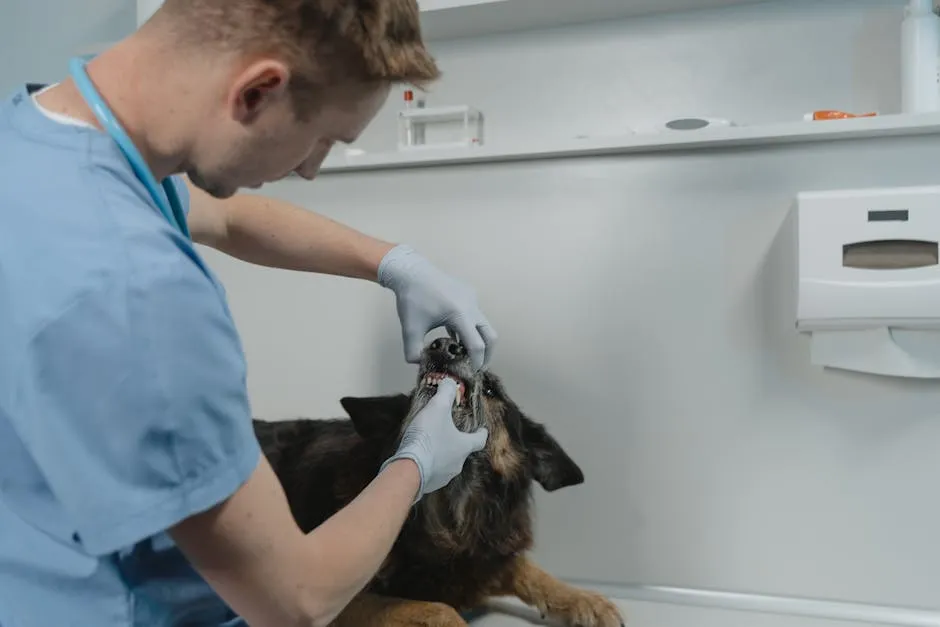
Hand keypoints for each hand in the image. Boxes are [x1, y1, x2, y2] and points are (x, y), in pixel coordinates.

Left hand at [378, 245, 496, 370]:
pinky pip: (475, 315)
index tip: (472, 373)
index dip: (477, 362)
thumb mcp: (409, 329)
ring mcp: (471, 298)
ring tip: (464, 354)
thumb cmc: (412, 298)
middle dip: (487, 354)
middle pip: (490, 335)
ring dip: (478, 340)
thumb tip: (420, 365)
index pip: (476, 345)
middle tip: (478, 367)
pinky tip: (456, 337)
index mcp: (459, 315)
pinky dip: (470, 328)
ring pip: (483, 325)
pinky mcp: (468, 294)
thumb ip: (413, 351)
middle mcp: (471, 306)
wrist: (411, 271)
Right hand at [379, 379, 487, 500]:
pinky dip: (430, 465)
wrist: (409, 468)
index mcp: (464, 446)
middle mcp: (458, 463)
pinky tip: (420, 458)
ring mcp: (445, 476)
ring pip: (447, 463)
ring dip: (442, 455)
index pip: (479, 440)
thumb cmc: (428, 437)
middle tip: (446, 432)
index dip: (480, 433)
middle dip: (456, 442)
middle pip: (462, 451)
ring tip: (430, 445)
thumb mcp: (437, 408)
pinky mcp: (430, 484)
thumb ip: (446, 394)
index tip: (481, 429)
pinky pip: (433, 472)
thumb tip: (450, 383)